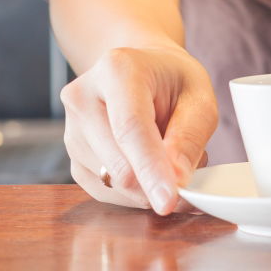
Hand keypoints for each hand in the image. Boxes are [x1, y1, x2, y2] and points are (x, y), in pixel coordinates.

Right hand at [61, 45, 217, 214]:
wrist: (142, 71)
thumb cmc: (173, 81)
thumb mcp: (199, 98)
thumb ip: (189, 138)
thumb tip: (175, 182)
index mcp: (117, 70)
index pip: (130, 129)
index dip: (150, 169)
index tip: (168, 201)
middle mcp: (83, 97)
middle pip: (117, 163)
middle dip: (156, 185)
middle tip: (191, 186)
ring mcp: (72, 129)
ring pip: (111, 183)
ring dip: (147, 187)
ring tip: (169, 158)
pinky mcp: (73, 156)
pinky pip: (104, 191)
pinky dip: (133, 193)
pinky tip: (150, 171)